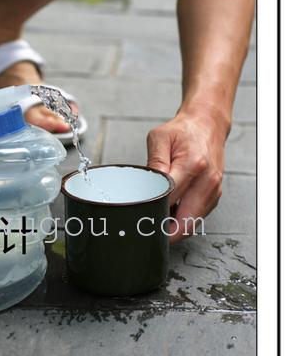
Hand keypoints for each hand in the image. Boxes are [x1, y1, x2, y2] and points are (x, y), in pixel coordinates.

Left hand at [146, 105, 229, 242]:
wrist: (207, 124)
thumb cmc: (183, 130)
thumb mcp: (159, 138)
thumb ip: (154, 163)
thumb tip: (147, 187)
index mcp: (193, 165)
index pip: (169, 199)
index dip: (153, 211)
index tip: (141, 218)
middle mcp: (207, 181)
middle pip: (185, 221)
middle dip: (165, 231)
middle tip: (146, 230)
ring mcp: (214, 190)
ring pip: (193, 223)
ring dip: (174, 228)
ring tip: (155, 221)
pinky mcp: (215, 195)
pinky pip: (198, 217)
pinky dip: (183, 220)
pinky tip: (169, 214)